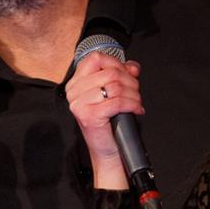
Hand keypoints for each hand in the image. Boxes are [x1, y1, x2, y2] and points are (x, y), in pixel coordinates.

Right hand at [64, 52, 143, 189]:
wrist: (106, 150)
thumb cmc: (109, 123)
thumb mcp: (112, 94)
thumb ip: (121, 75)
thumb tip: (132, 66)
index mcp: (76, 83)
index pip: (96, 58)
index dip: (116, 63)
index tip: (127, 74)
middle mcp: (74, 92)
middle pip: (110, 72)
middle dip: (130, 81)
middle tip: (136, 92)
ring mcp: (79, 103)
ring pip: (116, 86)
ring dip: (133, 94)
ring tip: (136, 102)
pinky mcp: (89, 115)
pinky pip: (118, 102)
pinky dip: (132, 104)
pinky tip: (136, 109)